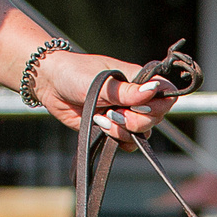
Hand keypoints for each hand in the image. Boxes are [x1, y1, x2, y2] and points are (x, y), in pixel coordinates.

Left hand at [32, 49, 181, 146]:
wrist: (50, 85)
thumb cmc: (75, 74)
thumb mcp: (101, 81)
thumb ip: (127, 91)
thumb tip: (154, 90)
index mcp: (138, 80)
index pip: (166, 93)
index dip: (160, 103)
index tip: (140, 105)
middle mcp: (135, 98)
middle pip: (155, 117)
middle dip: (136, 120)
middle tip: (114, 112)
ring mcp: (124, 114)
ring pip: (142, 132)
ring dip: (122, 130)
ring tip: (101, 118)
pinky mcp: (112, 128)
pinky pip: (128, 142)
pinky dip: (119, 140)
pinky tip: (101, 128)